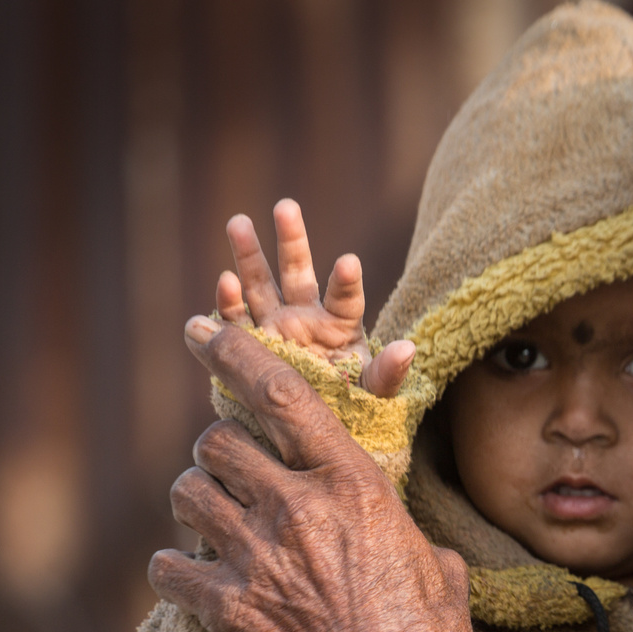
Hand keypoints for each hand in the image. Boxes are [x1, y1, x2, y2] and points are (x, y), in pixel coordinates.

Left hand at [151, 320, 477, 631]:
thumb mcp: (439, 569)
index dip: (235, 352)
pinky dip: (178, 571)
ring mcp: (256, 559)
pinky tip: (195, 582)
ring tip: (214, 525)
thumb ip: (406, 534)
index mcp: (354, 487)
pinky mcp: (226, 611)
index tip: (202, 329)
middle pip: (219, 441)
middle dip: (219, 453)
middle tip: (232, 475)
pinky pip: (170, 567)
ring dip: (197, 505)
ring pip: (187, 494)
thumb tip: (407, 538)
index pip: (282, 394)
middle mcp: (298, 510)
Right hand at [217, 197, 414, 397]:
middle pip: (298, 272)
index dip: (346, 281)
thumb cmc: (352, 404)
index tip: (349, 262)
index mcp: (342, 324)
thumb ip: (388, 373)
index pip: (346, 298)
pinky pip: (237, 319)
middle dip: (292, 240)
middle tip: (286, 206)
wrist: (314, 425)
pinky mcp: (250, 343)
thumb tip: (408, 349)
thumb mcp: (374, 392)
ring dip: (249, 255)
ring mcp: (276, 327)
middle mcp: (307, 317)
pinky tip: (224, 280)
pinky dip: (228, 301)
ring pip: (260, 284)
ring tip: (239, 222)